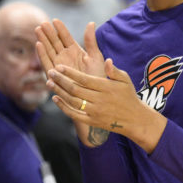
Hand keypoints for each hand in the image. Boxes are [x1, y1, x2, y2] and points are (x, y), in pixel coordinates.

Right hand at [36, 21, 104, 78]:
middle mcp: (65, 58)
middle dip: (49, 33)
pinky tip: (38, 44)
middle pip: (55, 43)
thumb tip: (91, 23)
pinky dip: (42, 54)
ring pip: (49, 51)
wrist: (96, 95)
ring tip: (38, 29)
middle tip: (43, 23)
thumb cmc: (98, 76)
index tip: (55, 20)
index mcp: (75, 51)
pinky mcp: (55, 75)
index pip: (66, 38)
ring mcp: (59, 66)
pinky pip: (47, 63)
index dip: (60, 29)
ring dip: (43, 41)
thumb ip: (91, 41)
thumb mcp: (96, 56)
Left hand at [46, 59, 166, 152]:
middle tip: (50, 72)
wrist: (134, 119)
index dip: (70, 73)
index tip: (59, 66)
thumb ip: (114, 70)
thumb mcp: (125, 80)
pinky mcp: (92, 121)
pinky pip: (74, 114)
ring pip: (72, 101)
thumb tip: (107, 61)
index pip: (84, 79)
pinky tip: (55, 98)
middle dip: (60, 80)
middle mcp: (99, 100)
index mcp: (106, 87)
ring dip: (59, 91)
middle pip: (75, 89)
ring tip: (49, 82)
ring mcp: (94, 112)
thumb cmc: (128, 96)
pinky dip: (63, 107)